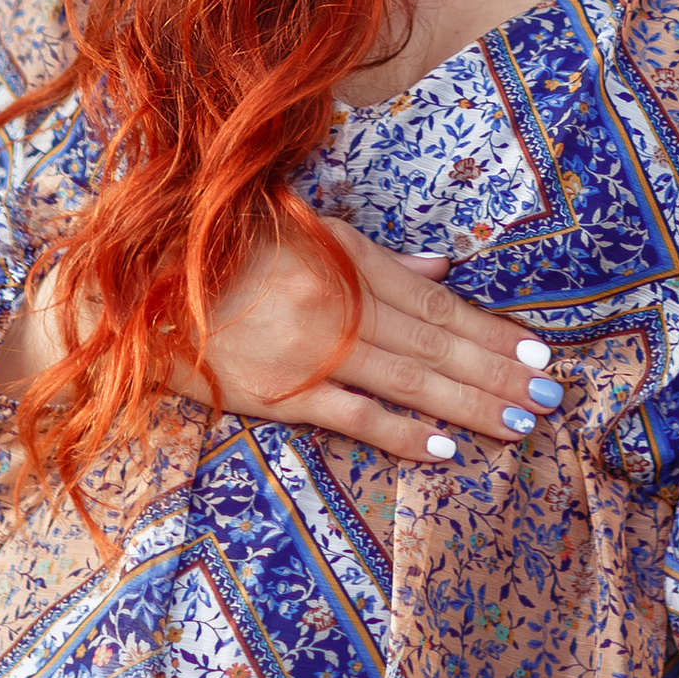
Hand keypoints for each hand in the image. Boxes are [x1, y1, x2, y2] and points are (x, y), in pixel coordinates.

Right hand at [0, 219, 556, 462]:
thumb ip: (372, 254)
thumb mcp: (297, 227)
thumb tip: (443, 270)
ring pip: (408, 381)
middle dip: (499, 371)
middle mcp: (335, 306)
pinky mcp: (275, 396)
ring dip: (469, 404)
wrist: (126, 294)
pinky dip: (401, 434)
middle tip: (552, 393)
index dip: (491, 329)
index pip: (437, 303)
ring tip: (520, 421)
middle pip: (436, 344)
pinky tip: (444, 449)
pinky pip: (351, 418)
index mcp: (342, 259)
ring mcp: (308, 353)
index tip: (539, 348)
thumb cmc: (212, 249)